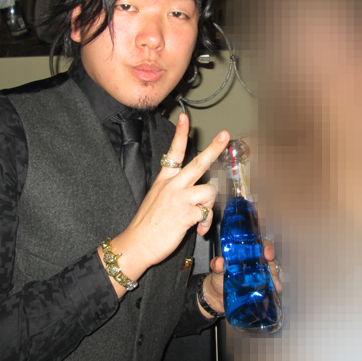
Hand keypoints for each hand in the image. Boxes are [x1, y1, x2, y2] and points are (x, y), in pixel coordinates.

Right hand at [105, 114, 229, 284]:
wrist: (137, 244)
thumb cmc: (147, 225)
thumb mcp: (157, 200)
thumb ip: (177, 192)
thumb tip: (197, 195)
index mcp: (164, 181)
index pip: (173, 152)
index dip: (179, 133)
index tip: (184, 117)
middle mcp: (172, 185)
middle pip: (199, 162)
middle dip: (214, 148)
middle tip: (225, 135)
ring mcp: (180, 198)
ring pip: (210, 189)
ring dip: (210, 205)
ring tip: (201, 219)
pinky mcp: (187, 212)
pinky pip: (207, 212)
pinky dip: (206, 222)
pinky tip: (198, 229)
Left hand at [199, 239, 282, 318]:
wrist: (217, 297)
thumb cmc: (218, 279)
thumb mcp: (217, 271)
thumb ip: (217, 265)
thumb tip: (219, 262)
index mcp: (246, 254)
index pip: (260, 245)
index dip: (267, 247)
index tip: (268, 254)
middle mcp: (255, 262)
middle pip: (269, 259)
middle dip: (274, 264)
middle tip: (273, 272)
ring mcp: (259, 274)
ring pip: (272, 272)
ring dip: (276, 278)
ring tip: (276, 286)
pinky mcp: (260, 286)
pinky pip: (271, 284)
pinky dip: (275, 286)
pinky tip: (277, 291)